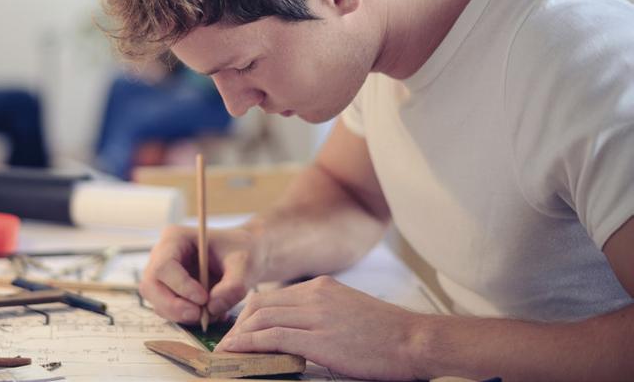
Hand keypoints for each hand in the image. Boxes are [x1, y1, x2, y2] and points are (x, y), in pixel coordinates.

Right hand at [139, 225, 262, 323]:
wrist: (244, 257)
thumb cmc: (242, 252)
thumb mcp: (245, 264)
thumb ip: (233, 286)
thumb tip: (211, 308)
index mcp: (174, 238)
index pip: (164, 266)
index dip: (180, 286)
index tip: (203, 299)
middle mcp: (161, 256)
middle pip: (151, 286)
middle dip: (173, 306)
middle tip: (199, 316)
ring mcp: (162, 276)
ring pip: (156, 302)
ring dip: (181, 315)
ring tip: (213, 314)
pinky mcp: (169, 293)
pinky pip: (168, 311)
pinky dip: (187, 319)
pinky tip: (211, 314)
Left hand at [216, 276, 424, 380]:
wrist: (415, 340)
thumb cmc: (387, 335)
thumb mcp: (348, 312)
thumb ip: (320, 315)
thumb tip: (296, 332)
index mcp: (321, 287)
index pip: (271, 298)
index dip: (249, 316)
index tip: (238, 331)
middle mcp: (314, 295)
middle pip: (260, 306)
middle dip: (238, 326)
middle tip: (226, 345)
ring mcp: (316, 315)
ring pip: (261, 320)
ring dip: (238, 337)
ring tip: (227, 352)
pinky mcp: (318, 338)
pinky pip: (272, 338)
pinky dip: (248, 345)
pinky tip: (236, 354)